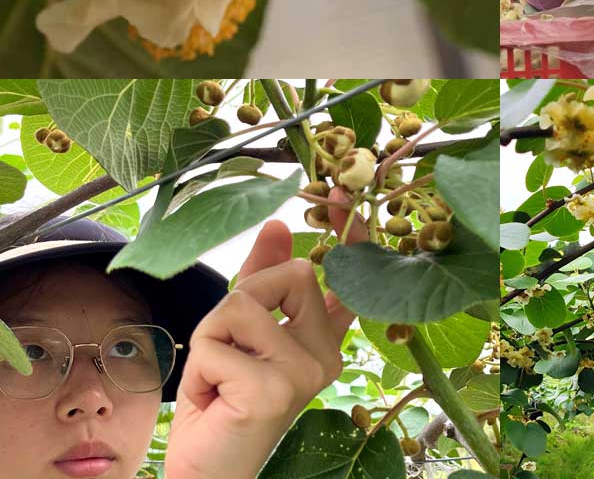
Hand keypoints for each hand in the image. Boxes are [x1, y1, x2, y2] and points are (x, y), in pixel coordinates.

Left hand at [164, 189, 367, 478]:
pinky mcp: (275, 388)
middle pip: (285, 275)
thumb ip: (260, 279)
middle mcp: (325, 354)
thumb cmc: (223, 405)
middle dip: (237, 303)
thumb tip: (278, 223)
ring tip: (217, 378)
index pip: (343, 278)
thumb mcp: (238, 334)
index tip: (340, 192)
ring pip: (242, 305)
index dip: (345, 233)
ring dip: (210, 338)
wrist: (206, 471)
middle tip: (228, 353)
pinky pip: (216, 342)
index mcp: (323, 340)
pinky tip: (213, 400)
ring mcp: (306, 371)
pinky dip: (199, 369)